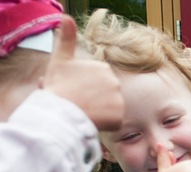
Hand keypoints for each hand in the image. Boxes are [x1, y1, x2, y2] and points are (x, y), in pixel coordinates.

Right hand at [41, 17, 123, 131]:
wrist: (61, 111)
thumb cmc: (58, 86)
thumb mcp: (60, 59)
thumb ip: (66, 39)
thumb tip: (66, 17)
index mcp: (103, 68)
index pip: (98, 81)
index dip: (86, 87)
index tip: (75, 89)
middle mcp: (115, 82)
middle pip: (105, 94)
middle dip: (94, 99)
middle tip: (79, 101)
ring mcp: (119, 100)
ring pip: (109, 107)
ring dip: (99, 111)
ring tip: (85, 111)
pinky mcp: (120, 117)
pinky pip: (114, 121)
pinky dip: (105, 123)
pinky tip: (93, 120)